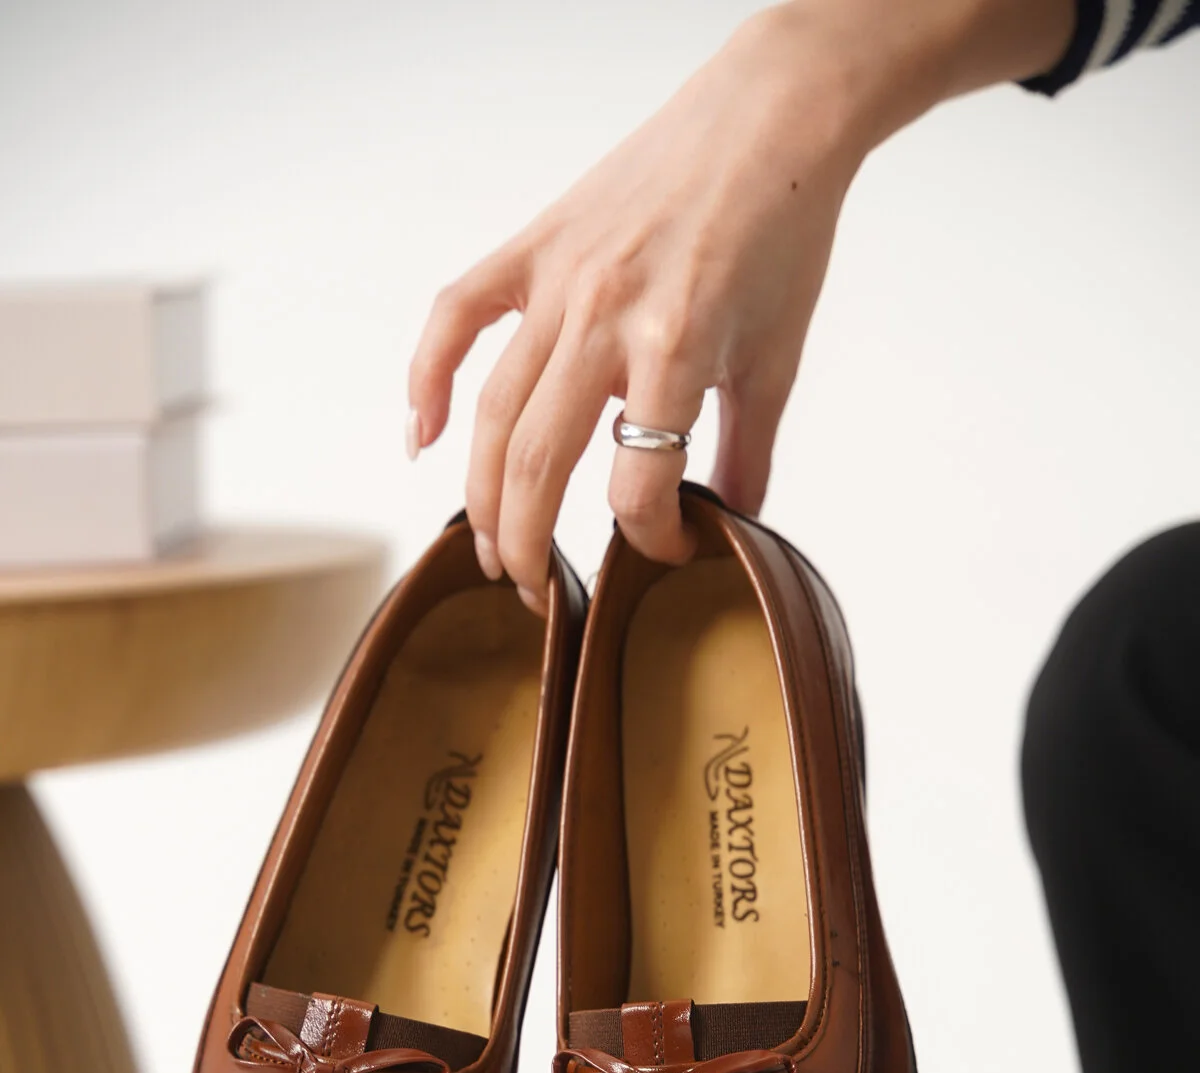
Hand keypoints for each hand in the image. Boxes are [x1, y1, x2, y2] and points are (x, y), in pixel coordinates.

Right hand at [408, 0, 1072, 609]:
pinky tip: (424, 436)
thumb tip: (733, 523)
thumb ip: (748, 452)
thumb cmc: (780, 231)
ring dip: (482, 494)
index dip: (650, 538)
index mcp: (675, 348)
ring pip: (494, 412)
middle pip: (539, 463)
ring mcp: (559, 281)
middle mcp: (604, 317)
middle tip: (534, 592)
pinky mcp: (535, 248)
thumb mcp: (776, 360)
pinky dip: (429, 375)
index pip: (639, 483)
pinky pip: (459, 315)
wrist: (768, 119)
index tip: (664, 552)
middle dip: (530, 546)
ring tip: (489, 550)